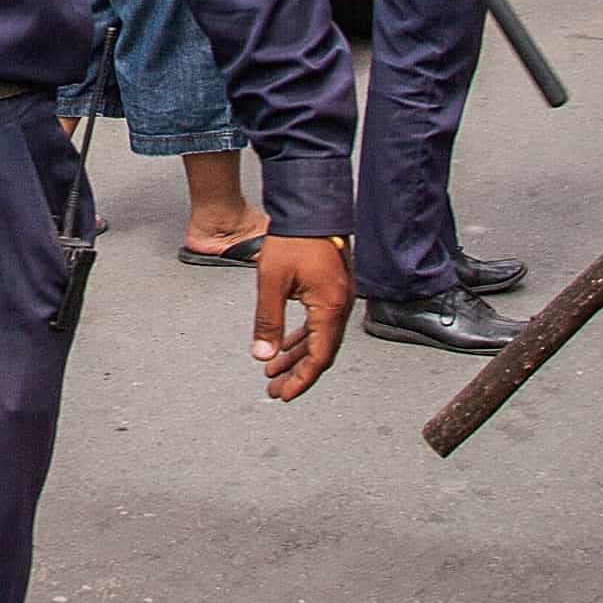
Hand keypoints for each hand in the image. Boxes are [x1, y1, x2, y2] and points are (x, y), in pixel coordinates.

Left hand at [250, 235, 351, 400]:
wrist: (308, 208)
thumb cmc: (293, 239)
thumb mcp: (272, 282)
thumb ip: (268, 322)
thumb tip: (263, 355)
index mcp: (330, 308)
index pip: (319, 356)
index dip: (302, 379)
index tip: (285, 394)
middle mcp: (339, 306)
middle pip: (320, 352)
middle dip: (296, 372)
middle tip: (275, 388)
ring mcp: (336, 298)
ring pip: (317, 338)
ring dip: (296, 356)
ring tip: (274, 371)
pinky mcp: (330, 290)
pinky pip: (317, 323)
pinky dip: (300, 337)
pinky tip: (285, 345)